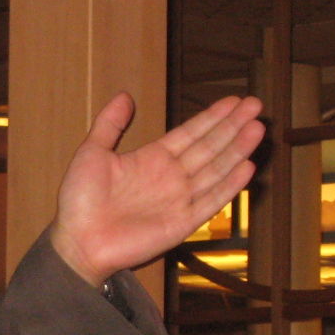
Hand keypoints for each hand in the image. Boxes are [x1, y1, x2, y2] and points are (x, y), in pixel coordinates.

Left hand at [47, 92, 263, 286]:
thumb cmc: (80, 199)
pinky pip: (210, 201)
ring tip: (257, 129)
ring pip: (215, 170)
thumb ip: (110, 124)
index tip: (235, 100)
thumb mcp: (92, 152)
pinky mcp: (182, 223)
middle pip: (209, 147)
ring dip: (237, 150)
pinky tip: (247, 167)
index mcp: (152, 159)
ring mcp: (179, 199)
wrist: (77, 239)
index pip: (191, 133)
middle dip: (233, 127)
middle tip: (257, 105)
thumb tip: (125, 95)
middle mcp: (171, 177)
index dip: (213, 117)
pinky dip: (229, 186)